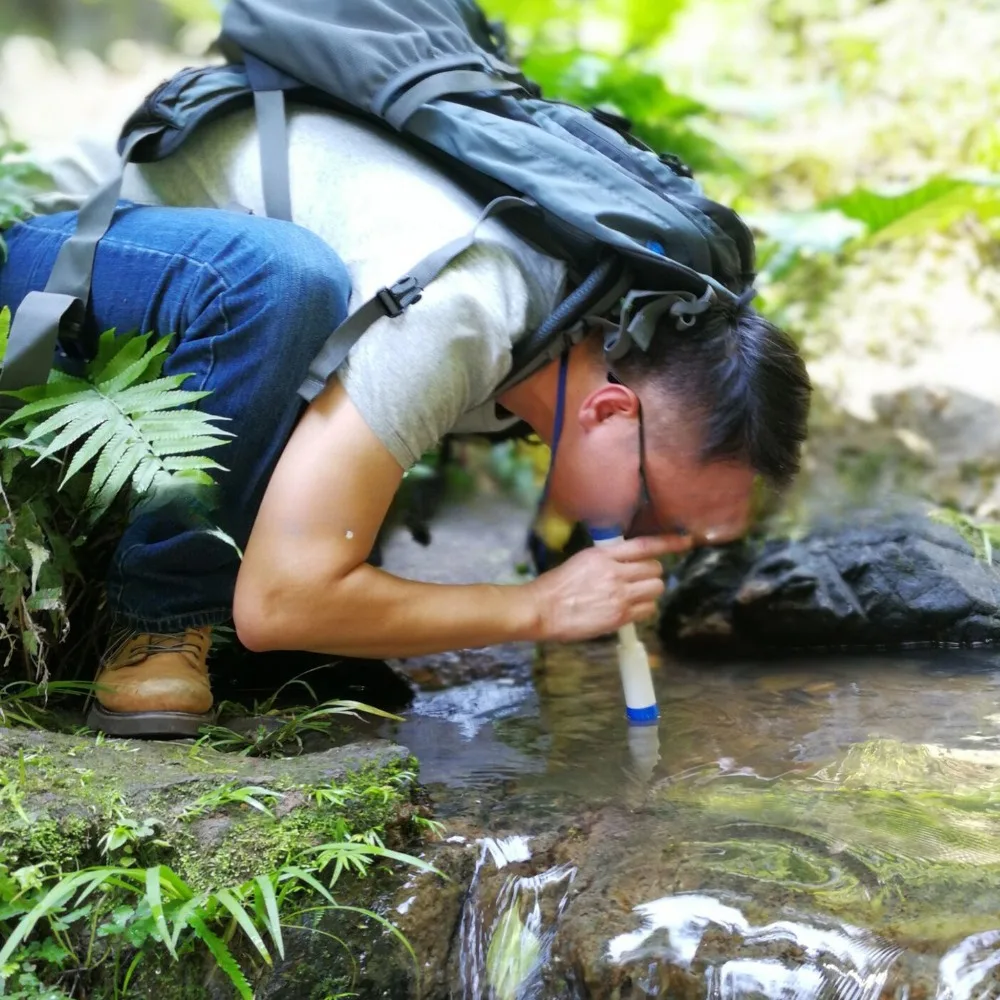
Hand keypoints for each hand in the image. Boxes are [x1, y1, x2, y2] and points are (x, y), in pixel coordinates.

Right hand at [525, 535, 690, 642]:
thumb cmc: (556, 586)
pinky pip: (648, 610)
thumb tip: (626, 562)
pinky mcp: (619, 616)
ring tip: (634, 595)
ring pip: (655, 589)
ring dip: (649, 591)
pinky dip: (643, 609)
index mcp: (604, 554)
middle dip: (651, 574)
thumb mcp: (581, 561)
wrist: (542, 609)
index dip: (669, 543)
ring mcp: (619, 595)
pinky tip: (630, 609)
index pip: (645, 545)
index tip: (686, 541)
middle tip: (639, 580)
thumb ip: (607, 559)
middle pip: (656, 569)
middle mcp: (615, 572)